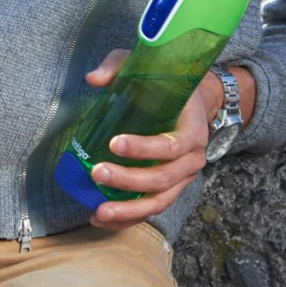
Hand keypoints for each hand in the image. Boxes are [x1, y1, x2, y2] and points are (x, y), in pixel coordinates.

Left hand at [78, 47, 211, 227]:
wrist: (193, 104)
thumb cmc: (165, 85)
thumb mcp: (145, 68)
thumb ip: (118, 67)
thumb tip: (92, 79)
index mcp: (192, 129)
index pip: (172, 145)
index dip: (145, 148)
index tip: (114, 143)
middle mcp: (192, 159)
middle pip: (163, 178)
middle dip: (129, 181)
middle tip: (97, 173)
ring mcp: (183, 178)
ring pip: (159, 201)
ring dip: (129, 210)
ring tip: (99, 212)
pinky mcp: (170, 189)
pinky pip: (152, 208)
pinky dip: (128, 217)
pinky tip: (102, 219)